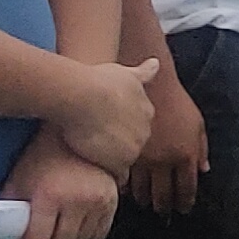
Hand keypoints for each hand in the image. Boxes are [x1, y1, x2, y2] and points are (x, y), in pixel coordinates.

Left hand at [0, 128, 120, 238]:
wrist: (79, 127)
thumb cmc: (43, 151)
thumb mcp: (19, 176)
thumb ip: (10, 204)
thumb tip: (1, 231)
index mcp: (48, 198)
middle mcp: (76, 202)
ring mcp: (98, 201)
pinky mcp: (112, 198)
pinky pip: (101, 231)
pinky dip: (88, 236)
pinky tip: (76, 231)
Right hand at [42, 55, 161, 175]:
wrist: (83, 96)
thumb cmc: (97, 81)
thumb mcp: (124, 72)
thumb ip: (141, 73)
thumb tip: (155, 63)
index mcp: (146, 111)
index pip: (138, 126)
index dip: (121, 129)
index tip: (105, 127)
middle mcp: (146, 131)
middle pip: (134, 144)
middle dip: (119, 146)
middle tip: (96, 143)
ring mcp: (135, 148)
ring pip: (126, 160)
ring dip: (113, 160)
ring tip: (91, 154)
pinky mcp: (121, 163)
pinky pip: (117, 175)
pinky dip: (107, 172)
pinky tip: (92, 164)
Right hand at [125, 57, 207, 214]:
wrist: (144, 86)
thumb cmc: (173, 101)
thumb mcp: (196, 122)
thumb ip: (201, 147)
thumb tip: (204, 170)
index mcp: (186, 154)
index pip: (187, 187)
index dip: (185, 201)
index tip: (183, 209)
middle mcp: (165, 162)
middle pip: (165, 195)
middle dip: (165, 207)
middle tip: (164, 213)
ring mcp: (143, 161)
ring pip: (143, 191)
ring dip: (145, 200)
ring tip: (146, 205)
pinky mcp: (123, 156)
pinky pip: (125, 180)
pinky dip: (127, 189)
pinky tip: (127, 192)